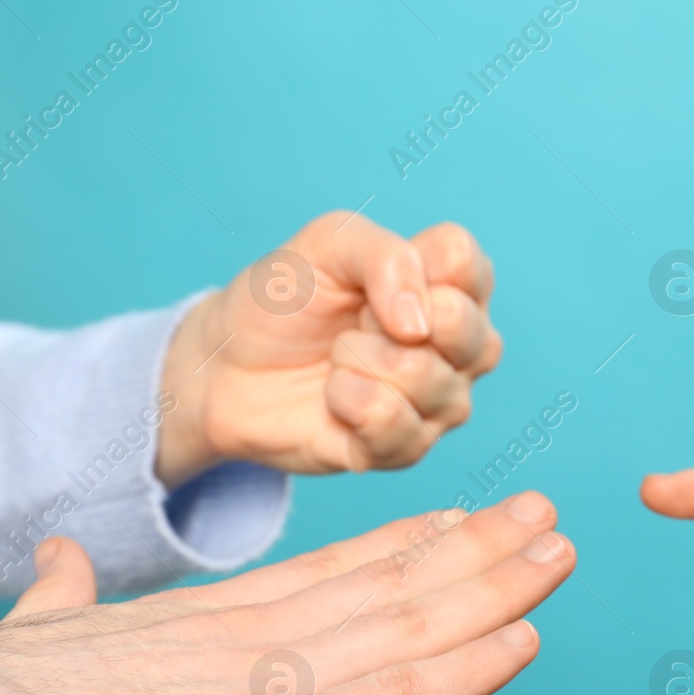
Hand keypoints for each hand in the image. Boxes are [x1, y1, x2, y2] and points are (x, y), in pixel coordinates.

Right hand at [0, 491, 572, 694]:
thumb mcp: (41, 627)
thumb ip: (65, 592)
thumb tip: (58, 556)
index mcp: (211, 617)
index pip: (331, 571)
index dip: (402, 545)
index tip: (456, 518)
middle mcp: (265, 633)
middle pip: (394, 579)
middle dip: (475, 548)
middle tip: (545, 514)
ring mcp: (288, 678)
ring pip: (419, 620)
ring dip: (498, 585)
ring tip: (560, 549)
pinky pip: (411, 694)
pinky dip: (476, 665)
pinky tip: (528, 637)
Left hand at [156, 213, 501, 484]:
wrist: (226, 367)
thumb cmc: (283, 301)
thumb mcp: (326, 245)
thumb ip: (385, 256)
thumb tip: (420, 322)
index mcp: (449, 284)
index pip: (466, 264)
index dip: (411, 270)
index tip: (366, 279)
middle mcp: (459, 346)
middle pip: (465, 330)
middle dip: (387, 323)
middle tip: (351, 324)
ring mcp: (438, 402)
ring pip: (434, 382)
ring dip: (361, 363)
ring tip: (336, 361)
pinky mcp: (404, 449)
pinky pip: (403, 430)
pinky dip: (353, 406)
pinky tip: (334, 399)